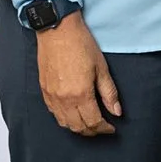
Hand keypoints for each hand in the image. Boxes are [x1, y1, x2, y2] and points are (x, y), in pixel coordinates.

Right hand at [35, 14, 121, 136]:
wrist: (57, 30)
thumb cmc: (81, 45)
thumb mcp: (101, 68)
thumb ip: (109, 93)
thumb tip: (117, 112)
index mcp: (80, 94)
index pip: (93, 122)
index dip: (104, 128)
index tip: (111, 128)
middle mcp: (64, 99)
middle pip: (78, 127)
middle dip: (92, 131)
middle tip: (102, 127)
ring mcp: (52, 96)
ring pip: (64, 123)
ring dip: (77, 127)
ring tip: (89, 122)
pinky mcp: (44, 90)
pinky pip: (53, 113)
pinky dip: (64, 118)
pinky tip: (72, 113)